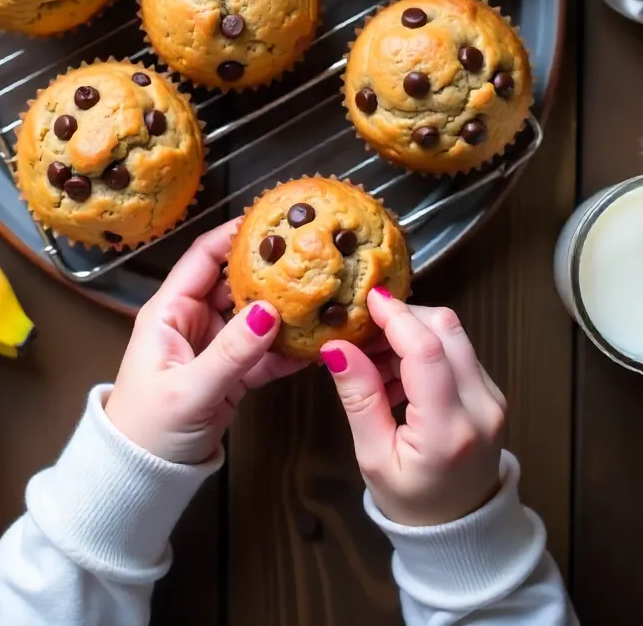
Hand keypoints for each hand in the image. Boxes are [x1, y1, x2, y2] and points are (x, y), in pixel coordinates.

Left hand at [105, 220, 301, 464]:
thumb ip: (230, 352)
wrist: (142, 477)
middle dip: (270, 269)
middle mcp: (193, 320)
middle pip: (236, 282)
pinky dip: (287, 349)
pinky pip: (264, 352)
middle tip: (310, 255)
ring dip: (285, 310)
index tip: (271, 222)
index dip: (235, 235)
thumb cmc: (147, 430)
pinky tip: (315, 344)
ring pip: (255, 316)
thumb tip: (268, 312)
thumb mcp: (189, 389)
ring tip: (322, 295)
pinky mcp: (231, 373)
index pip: (204, 257)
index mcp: (170, 311)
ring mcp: (214, 346)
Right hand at [322, 289, 505, 526]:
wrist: (462, 530)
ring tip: (377, 359)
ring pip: (455, 334)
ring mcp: (493, 397)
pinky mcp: (492, 392)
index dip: (396, 317)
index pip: (426, 351)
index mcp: (448, 429)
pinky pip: (459, 350)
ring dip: (414, 331)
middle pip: (447, 329)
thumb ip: (360, 398)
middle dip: (404, 317)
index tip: (367, 299)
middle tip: (366, 332)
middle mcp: (481, 406)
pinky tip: (399, 372)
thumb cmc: (412, 501)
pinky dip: (427, 346)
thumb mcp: (374, 457)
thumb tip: (336, 347)